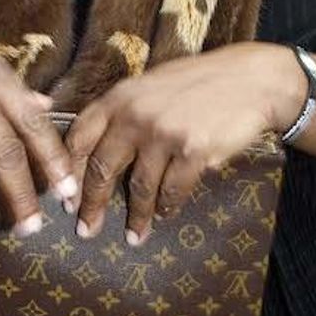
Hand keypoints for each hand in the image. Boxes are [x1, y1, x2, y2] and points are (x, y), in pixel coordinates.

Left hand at [64, 43, 302, 242]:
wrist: (251, 80)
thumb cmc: (199, 83)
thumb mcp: (150, 86)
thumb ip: (123, 111)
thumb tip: (94, 151)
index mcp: (119, 97)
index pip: (79, 138)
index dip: (68, 172)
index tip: (64, 199)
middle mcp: (135, 115)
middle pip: (102, 168)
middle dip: (91, 205)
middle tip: (86, 230)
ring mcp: (164, 133)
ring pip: (140, 187)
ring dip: (136, 216)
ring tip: (133, 236)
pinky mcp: (193, 151)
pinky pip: (172, 190)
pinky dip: (167, 207)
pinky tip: (164, 216)